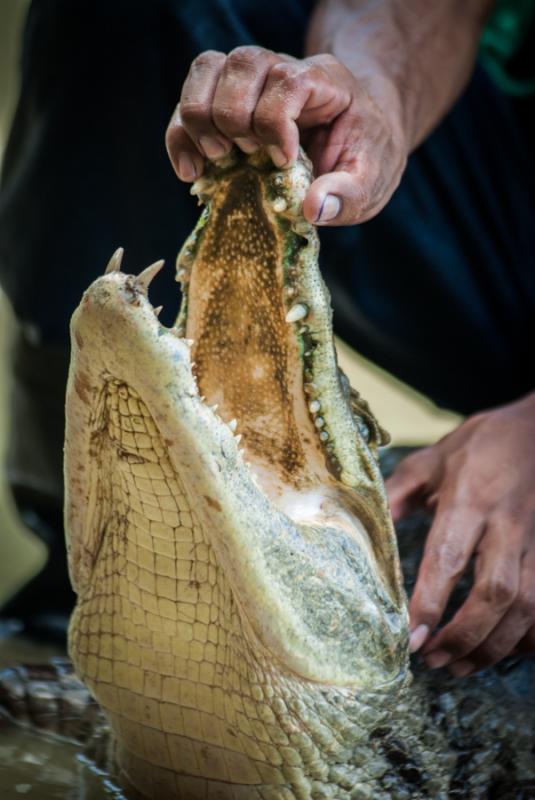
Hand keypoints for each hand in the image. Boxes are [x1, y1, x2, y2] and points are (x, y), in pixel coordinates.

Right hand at [165, 47, 406, 225]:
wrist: (358, 139)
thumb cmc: (365, 156)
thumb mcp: (372, 181)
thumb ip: (348, 193)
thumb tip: (312, 208)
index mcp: (325, 81)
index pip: (288, 79)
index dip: (275, 122)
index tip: (283, 162)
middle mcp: (283, 68)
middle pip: (241, 64)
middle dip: (235, 118)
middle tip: (246, 158)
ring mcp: (251, 81)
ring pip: (206, 69)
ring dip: (200, 119)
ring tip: (216, 160)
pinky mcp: (227, 99)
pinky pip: (189, 97)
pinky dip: (180, 133)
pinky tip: (191, 171)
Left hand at [386, 393, 534, 675]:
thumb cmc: (482, 444)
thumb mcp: (432, 459)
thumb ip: (398, 493)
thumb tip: (364, 528)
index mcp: (469, 499)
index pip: (448, 558)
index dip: (429, 602)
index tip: (410, 637)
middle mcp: (507, 525)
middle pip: (495, 593)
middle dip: (464, 636)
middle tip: (433, 660)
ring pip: (526, 606)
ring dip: (494, 645)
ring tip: (459, 666)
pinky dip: (529, 637)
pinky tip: (503, 649)